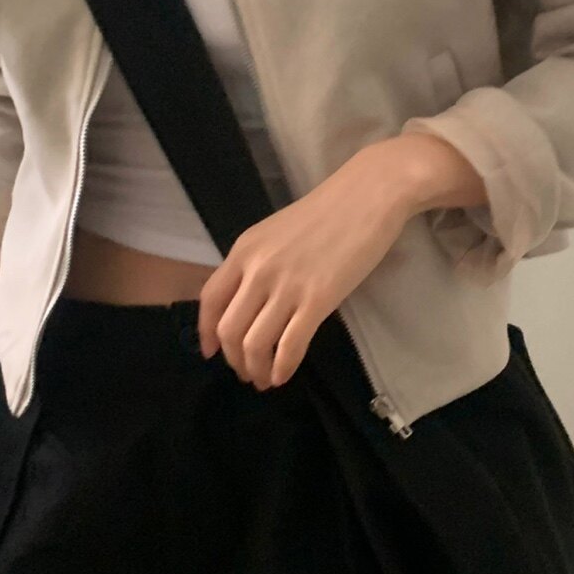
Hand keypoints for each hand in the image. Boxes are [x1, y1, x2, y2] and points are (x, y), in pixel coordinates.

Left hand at [197, 132, 485, 389]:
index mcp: (244, 250)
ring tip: (265, 379)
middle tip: (247, 373)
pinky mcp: (318, 299)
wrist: (368, 194)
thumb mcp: (276, 233)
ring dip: (257, 369)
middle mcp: (257, 270)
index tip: (212, 353)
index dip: (205, 333)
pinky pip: (290, 344)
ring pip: (255, 343)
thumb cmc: (328, 211)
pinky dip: (283, 367)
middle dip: (235, 360)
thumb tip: (249, 301)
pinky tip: (285, 375)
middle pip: (230, 330)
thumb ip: (258, 263)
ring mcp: (287, 285)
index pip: (210, 301)